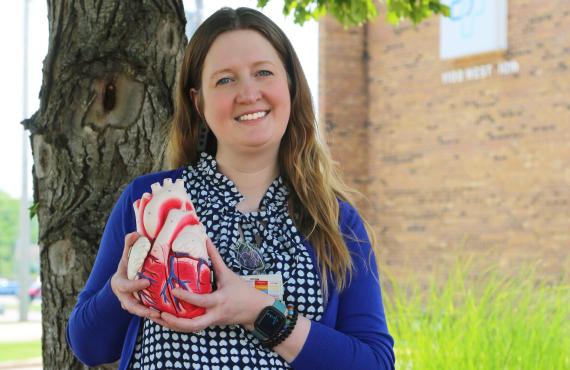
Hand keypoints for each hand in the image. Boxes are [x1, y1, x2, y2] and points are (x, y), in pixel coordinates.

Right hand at [111, 232, 161, 320]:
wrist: (123, 280)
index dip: (135, 286)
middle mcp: (123, 297)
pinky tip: (169, 317)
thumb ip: (129, 245)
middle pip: (131, 306)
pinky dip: (156, 316)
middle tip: (155, 311)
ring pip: (139, 313)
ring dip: (150, 316)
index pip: (125, 286)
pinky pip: (147, 314)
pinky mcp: (140, 309)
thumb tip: (136, 233)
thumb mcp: (126, 255)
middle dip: (142, 310)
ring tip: (163, 317)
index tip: (146, 283)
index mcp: (119, 283)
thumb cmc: (127, 265)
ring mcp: (131, 305)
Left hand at [158, 239, 273, 332]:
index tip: (173, 290)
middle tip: (160, 315)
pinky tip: (168, 319)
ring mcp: (211, 322)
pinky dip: (180, 325)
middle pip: (193, 325)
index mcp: (219, 300)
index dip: (187, 297)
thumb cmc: (242, 291)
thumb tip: (206, 239)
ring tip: (158, 318)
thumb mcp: (228, 274)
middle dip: (175, 323)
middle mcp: (214, 314)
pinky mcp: (210, 324)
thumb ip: (215, 257)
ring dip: (174, 326)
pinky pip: (193, 327)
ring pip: (190, 329)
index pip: (201, 301)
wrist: (255, 310)